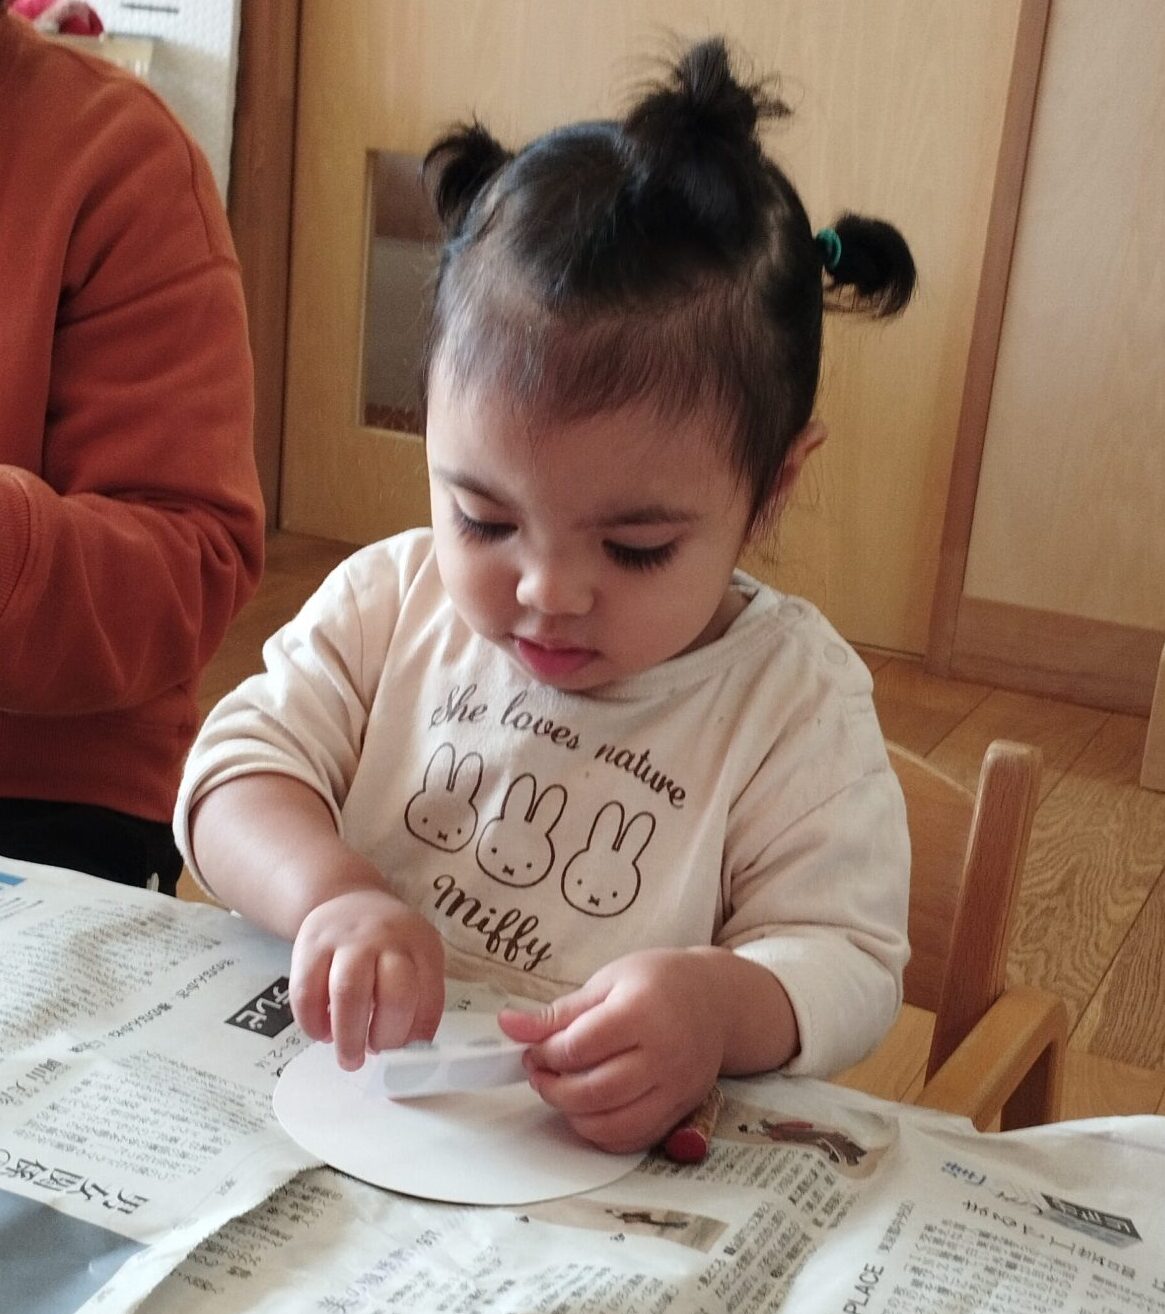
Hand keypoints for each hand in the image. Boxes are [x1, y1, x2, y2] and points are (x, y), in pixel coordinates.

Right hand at [290, 888, 444, 1070]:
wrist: (347, 898)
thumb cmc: (385, 942)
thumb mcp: (414, 954)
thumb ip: (416, 996)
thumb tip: (408, 1050)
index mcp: (421, 944)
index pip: (429, 996)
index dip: (417, 1033)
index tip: (404, 1054)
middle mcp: (387, 938)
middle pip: (394, 995)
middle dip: (386, 1037)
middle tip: (375, 1055)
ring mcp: (348, 940)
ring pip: (349, 993)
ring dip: (349, 1036)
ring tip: (350, 1059)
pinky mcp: (310, 945)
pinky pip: (307, 992)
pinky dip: (313, 1022)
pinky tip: (322, 1033)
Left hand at [497, 949, 727, 1153]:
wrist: (717, 999)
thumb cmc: (659, 982)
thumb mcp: (608, 981)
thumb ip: (559, 1012)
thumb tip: (510, 1026)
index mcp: (641, 1012)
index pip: (578, 1048)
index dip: (544, 1053)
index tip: (533, 1047)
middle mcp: (663, 1055)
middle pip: (593, 1092)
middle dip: (552, 1088)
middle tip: (540, 1072)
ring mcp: (675, 1088)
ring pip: (612, 1125)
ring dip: (573, 1115)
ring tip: (563, 1090)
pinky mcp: (681, 1109)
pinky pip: (636, 1139)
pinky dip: (604, 1133)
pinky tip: (591, 1110)